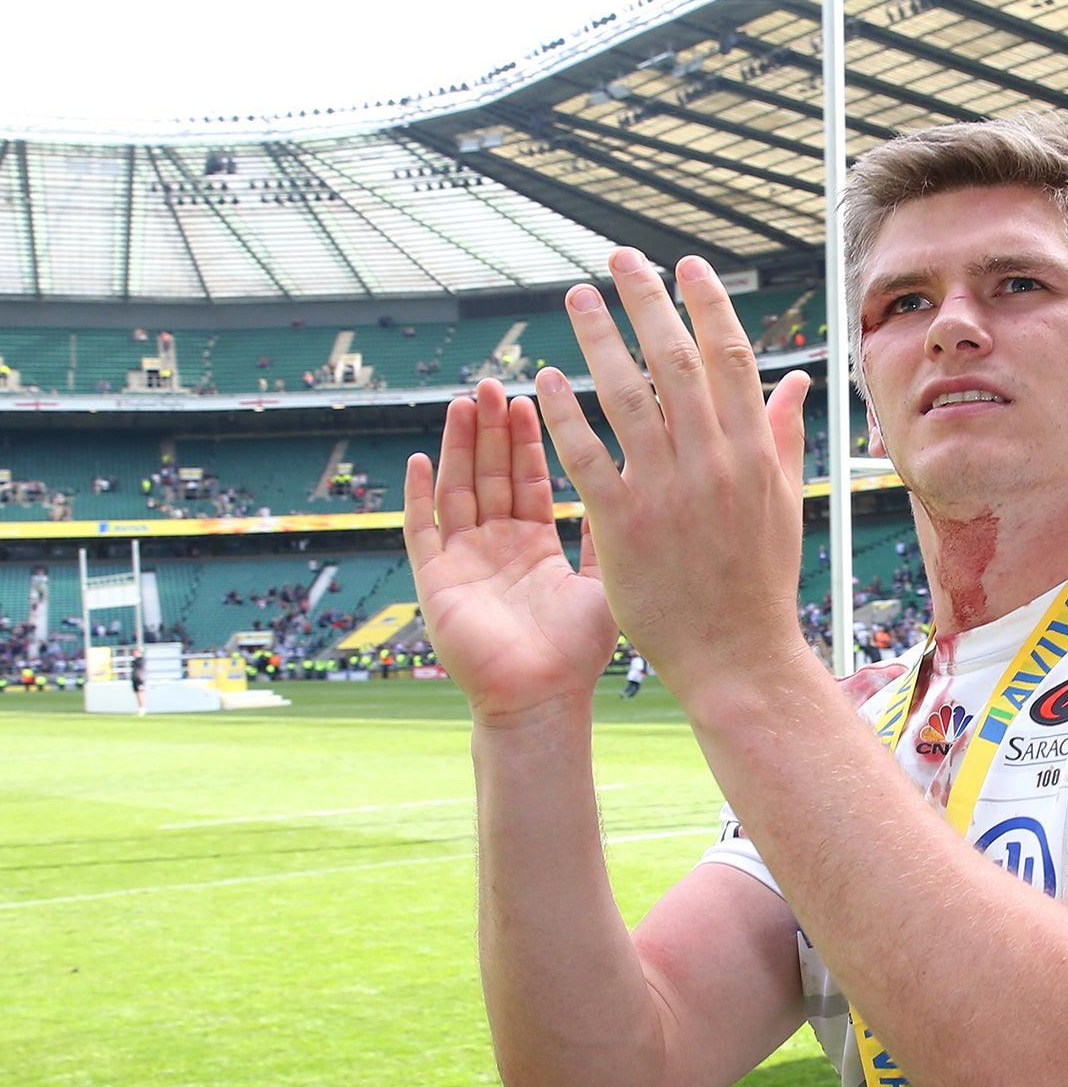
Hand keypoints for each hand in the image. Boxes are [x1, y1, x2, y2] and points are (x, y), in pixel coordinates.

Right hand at [403, 381, 617, 724]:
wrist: (544, 701)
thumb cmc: (578, 654)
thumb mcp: (603, 580)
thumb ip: (606, 534)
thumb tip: (630, 481)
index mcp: (535, 549)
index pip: (528, 481)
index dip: (527, 441)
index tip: (529, 396)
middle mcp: (496, 550)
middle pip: (490, 476)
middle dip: (491, 431)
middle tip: (493, 384)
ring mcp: (463, 563)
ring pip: (457, 491)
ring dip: (459, 448)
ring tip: (463, 403)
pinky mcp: (436, 581)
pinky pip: (422, 530)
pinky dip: (419, 496)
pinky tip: (421, 458)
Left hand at [534, 252, 811, 703]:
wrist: (737, 656)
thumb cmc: (759, 582)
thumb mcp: (781, 503)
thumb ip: (781, 434)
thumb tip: (794, 379)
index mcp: (753, 453)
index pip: (730, 358)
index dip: (707, 304)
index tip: (685, 266)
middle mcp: (713, 463)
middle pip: (677, 361)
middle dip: (648, 302)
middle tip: (621, 260)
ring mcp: (668, 493)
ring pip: (629, 398)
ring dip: (599, 340)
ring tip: (576, 300)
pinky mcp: (625, 525)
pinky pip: (588, 456)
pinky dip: (566, 414)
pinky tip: (544, 380)